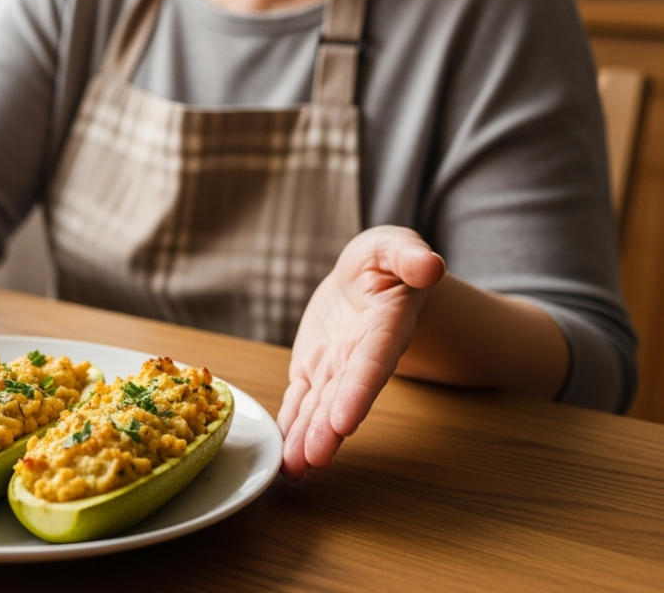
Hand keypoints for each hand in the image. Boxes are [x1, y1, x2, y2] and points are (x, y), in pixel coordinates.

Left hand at [277, 225, 445, 479]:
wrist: (368, 275)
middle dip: (329, 429)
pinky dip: (291, 424)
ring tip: (295, 469)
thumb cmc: (386, 259)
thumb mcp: (395, 246)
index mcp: (386, 327)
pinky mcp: (313, 369)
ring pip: (321, 406)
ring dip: (308, 437)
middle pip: (345, 396)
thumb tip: (430, 265)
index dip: (359, 392)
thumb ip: (409, 256)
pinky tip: (284, 453)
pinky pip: (300, 400)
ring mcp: (336, 367)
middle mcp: (362, 356)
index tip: (345, 421)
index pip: (372, 364)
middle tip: (314, 459)